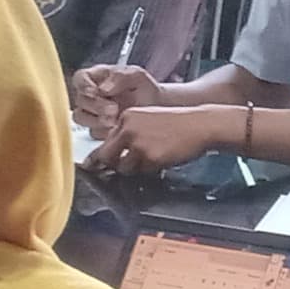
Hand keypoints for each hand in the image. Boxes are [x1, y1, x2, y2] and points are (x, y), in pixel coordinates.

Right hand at [70, 63, 162, 130]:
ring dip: (97, 120)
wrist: (156, 109)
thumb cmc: (145, 89)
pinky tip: (117, 128)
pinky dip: (104, 131)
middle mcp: (91, 95)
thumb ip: (120, 76)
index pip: (80, 78)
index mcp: (97, 77)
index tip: (95, 92)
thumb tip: (103, 89)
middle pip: (80, 100)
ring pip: (81, 117)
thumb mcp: (137, 76)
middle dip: (96, 105)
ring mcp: (92, 113)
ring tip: (116, 120)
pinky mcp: (97, 129)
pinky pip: (92, 132)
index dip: (84, 85)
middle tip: (113, 109)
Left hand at [96, 104, 236, 175]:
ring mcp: (138, 143)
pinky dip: (148, 170)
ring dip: (133, 168)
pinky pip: (141, 172)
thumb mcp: (148, 118)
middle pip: (106, 155)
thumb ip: (130, 131)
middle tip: (114, 170)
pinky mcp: (149, 157)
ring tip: (151, 158)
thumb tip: (112, 153)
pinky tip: (161, 158)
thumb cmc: (177, 123)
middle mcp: (128, 128)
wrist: (199, 124)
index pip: (105, 139)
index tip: (90, 165)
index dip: (99, 155)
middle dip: (110, 165)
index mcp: (127, 116)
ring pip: (123, 167)